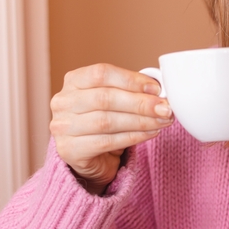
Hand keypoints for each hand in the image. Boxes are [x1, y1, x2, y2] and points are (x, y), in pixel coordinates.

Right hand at [50, 63, 172, 193]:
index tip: (156, 89)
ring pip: (107, 121)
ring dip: (141, 121)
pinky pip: (107, 142)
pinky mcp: (69, 150)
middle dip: (140, 103)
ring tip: (162, 121)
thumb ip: (132, 90)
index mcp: (74, 81)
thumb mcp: (116, 99)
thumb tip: (160, 90)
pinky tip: (151, 133)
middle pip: (105, 98)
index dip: (131, 80)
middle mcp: (63, 102)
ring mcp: (62, 126)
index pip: (101, 73)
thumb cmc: (106, 120)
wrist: (90, 155)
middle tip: (165, 108)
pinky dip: (134, 137)